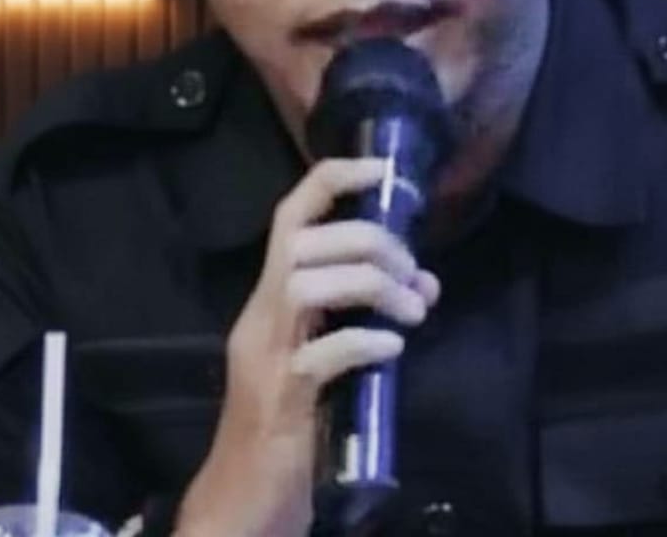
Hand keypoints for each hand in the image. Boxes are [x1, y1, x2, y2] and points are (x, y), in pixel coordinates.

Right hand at [174, 158, 439, 536]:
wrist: (242, 498)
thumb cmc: (290, 420)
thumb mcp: (327, 356)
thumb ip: (366, 316)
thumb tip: (424, 284)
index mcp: (269, 299)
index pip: (290, 216)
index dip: (335, 180)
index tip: (383, 169)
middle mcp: (260, 317)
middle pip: (305, 243)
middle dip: (372, 242)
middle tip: (414, 277)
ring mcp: (266, 357)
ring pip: (309, 283)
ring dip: (374, 285)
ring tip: (415, 309)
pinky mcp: (282, 401)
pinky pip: (323, 354)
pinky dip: (365, 340)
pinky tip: (392, 347)